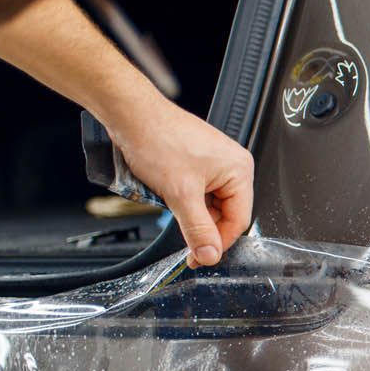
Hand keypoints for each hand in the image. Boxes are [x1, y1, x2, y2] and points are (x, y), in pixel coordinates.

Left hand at [107, 96, 253, 266]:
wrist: (130, 114)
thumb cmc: (157, 138)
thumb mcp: (180, 193)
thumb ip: (198, 229)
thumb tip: (210, 254)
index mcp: (239, 170)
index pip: (239, 220)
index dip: (219, 241)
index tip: (200, 256)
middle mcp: (231, 166)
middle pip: (225, 213)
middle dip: (202, 226)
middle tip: (183, 241)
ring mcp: (214, 164)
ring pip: (208, 205)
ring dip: (189, 212)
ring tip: (170, 204)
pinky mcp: (197, 163)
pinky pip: (197, 192)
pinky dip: (182, 200)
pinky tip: (167, 195)